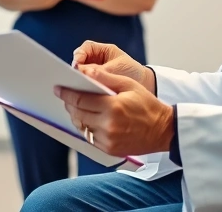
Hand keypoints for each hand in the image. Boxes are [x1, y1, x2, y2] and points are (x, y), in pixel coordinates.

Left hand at [55, 66, 174, 156]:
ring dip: (76, 116)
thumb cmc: (146, 104)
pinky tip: (89, 119)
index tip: (58, 88)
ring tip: (77, 107)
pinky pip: (90, 138)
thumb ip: (105, 77)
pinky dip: (86, 128)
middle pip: (77, 114)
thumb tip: (85, 71)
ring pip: (81, 127)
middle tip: (66, 96)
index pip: (80, 99)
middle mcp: (108, 125)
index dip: (67, 93)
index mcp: (113, 107)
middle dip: (70, 104)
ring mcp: (108, 140)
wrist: (163, 130)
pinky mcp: (109, 150)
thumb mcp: (129, 84)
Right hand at [71, 41, 150, 91]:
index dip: (78, 55)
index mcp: (101, 51)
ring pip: (79, 77)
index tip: (77, 65)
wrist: (146, 86)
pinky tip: (83, 97)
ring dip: (78, 83)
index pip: (84, 49)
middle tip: (74, 80)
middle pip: (79, 64)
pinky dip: (83, 93)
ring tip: (78, 90)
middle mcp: (94, 61)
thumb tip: (81, 71)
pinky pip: (84, 88)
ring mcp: (93, 74)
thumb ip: (100, 70)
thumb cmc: (133, 73)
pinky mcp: (94, 87)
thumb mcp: (117, 69)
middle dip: (76, 72)